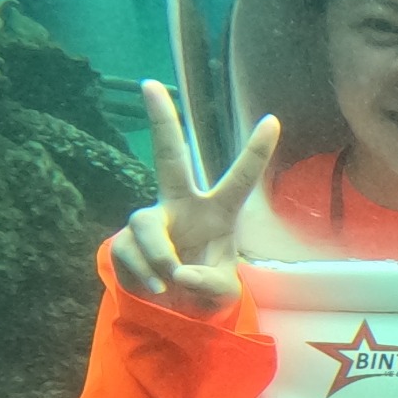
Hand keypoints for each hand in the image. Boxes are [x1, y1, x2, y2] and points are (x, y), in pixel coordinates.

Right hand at [107, 79, 276, 316]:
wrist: (173, 312)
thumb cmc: (206, 288)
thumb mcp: (221, 294)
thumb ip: (209, 284)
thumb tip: (178, 272)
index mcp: (217, 213)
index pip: (240, 180)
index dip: (255, 152)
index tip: (273, 120)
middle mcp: (182, 206)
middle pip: (170, 157)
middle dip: (161, 122)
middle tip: (149, 84)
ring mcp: (152, 221)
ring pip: (146, 224)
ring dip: (159, 256)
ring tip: (168, 282)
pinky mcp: (125, 241)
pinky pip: (131, 253)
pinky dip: (145, 275)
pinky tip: (155, 289)